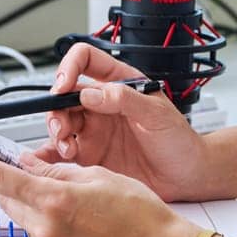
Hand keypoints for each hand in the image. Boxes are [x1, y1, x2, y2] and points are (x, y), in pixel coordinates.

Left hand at [0, 148, 199, 236]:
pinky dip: (40, 213)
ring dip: (22, 195)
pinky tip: (62, 206)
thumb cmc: (142, 215)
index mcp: (55, 201)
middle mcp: (47, 228)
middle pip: (4, 196)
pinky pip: (37, 230)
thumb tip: (30, 165)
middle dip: (0, 177)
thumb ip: (57, 171)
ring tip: (48, 182)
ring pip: (20, 214)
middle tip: (3, 160)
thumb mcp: (98, 176)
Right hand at [39, 43, 210, 201]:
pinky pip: (62, 152)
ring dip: (56, 132)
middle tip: (62, 128)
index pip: (85, 60)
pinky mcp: (90, 155)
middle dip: (56, 108)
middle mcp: (102, 104)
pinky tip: (51, 161)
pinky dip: (50, 155)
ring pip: (60, 122)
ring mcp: (94, 130)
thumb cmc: (179, 140)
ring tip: (67, 147)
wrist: (186, 176)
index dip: (70, 67)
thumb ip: (124, 100)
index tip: (64, 85)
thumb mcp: (157, 114)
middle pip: (65, 94)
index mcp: (119, 83)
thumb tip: (92, 93)